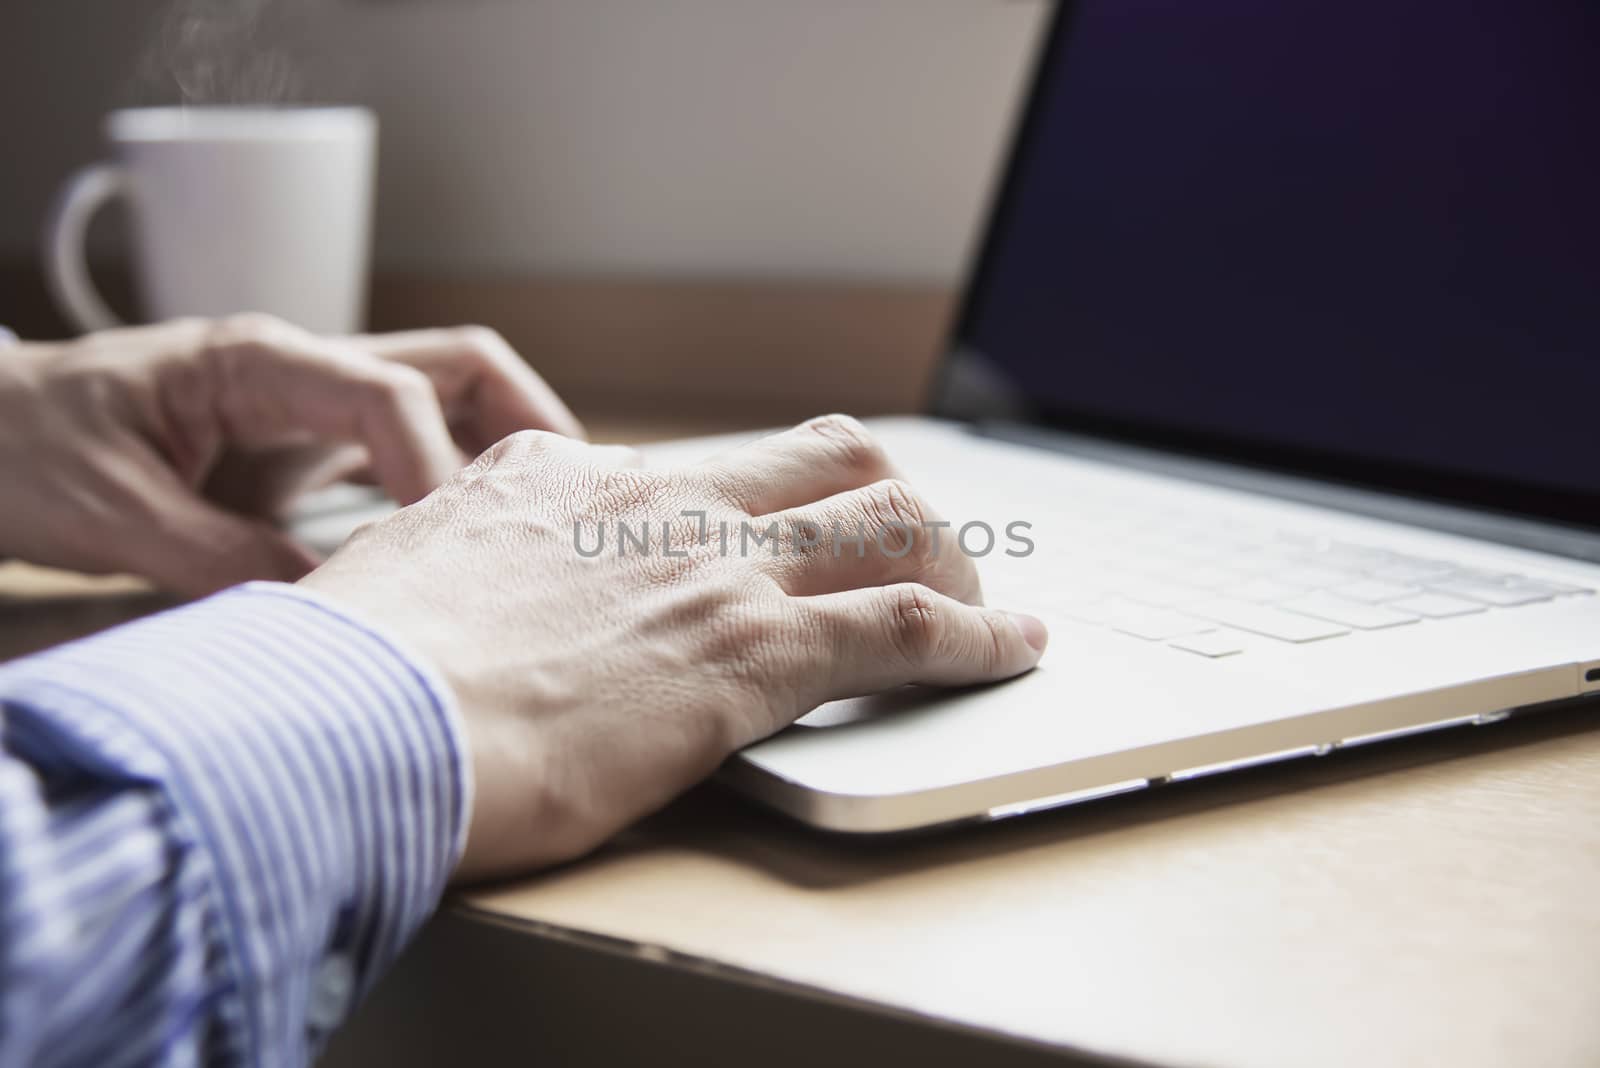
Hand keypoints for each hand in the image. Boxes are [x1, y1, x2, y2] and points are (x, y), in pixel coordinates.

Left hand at [0, 315, 580, 593]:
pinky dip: (454, 480)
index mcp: (257, 361)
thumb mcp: (112, 515)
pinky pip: (404, 445)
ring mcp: (306, 403)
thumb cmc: (20, 452)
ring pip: (444, 396)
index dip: (435, 474)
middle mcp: (300, 367)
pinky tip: (471, 540)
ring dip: (503, 447)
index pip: (392, 395)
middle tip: (564, 501)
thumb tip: (337, 608)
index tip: (446, 557)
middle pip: (455, 362)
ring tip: (539, 522)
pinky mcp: (301, 446)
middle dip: (525, 420)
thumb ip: (226, 560)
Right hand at [299, 415, 1047, 879]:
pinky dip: (980, 637)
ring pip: (891, 517)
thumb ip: (458, 567)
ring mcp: (713, 566)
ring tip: (982, 610)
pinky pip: (911, 625)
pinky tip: (1014, 653)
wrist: (344, 720)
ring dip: (952, 561)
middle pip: (824, 455)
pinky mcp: (754, 652)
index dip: (763, 502)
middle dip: (883, 502)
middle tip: (913, 558)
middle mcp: (654, 500)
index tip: (780, 538)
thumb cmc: (346, 675)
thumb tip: (459, 591)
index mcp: (563, 478)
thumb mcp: (399, 581)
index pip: (700, 463)